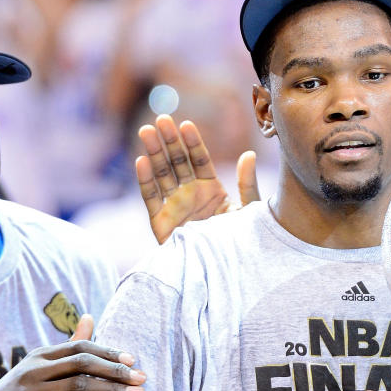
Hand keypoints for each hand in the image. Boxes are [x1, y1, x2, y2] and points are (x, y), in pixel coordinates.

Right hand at [0, 315, 145, 390]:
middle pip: (84, 362)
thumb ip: (68, 346)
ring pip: (80, 385)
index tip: (133, 360)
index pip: (81, 346)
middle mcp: (36, 369)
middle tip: (142, 378)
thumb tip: (91, 317)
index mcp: (40, 355)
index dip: (109, 352)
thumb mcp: (39, 367)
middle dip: (117, 370)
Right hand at [137, 115, 259, 243]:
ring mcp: (174, 207)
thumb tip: (249, 154)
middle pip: (177, 163)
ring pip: (161, 175)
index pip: (200, 160)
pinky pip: (151, 198)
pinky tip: (141, 161)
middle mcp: (190, 195)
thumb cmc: (240, 243)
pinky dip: (145, 181)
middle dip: (169, 141)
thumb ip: (248, 184)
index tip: (186, 124)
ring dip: (154, 153)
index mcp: (211, 190)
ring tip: (146, 131)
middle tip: (161, 119)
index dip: (193, 143)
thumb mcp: (248, 212)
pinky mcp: (160, 223)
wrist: (225, 271)